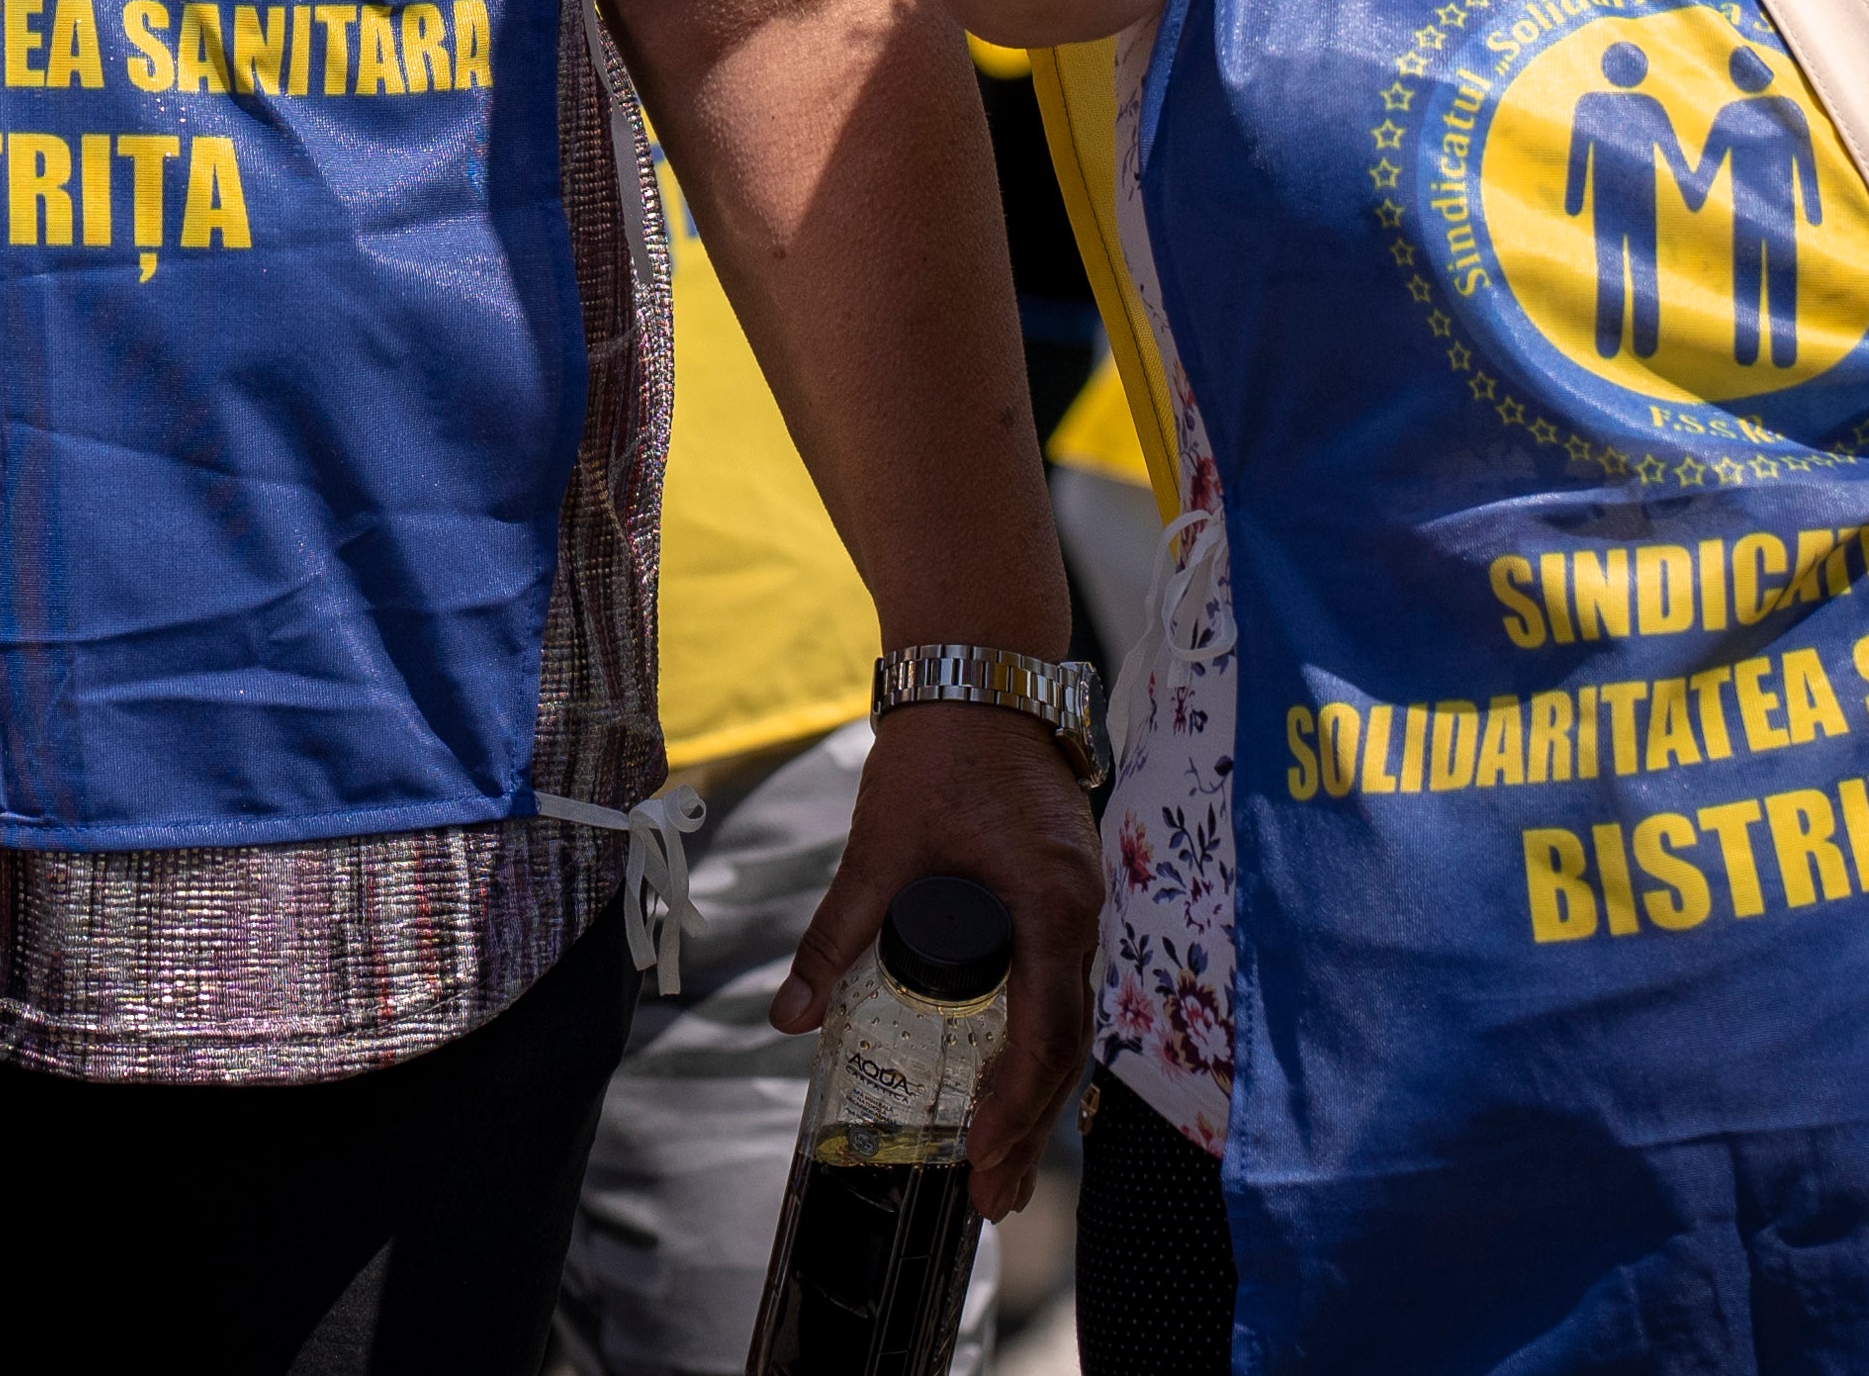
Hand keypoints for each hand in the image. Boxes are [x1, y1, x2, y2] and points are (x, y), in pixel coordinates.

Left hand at [780, 706, 1105, 1220]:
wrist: (978, 669)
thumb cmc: (937, 752)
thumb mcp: (879, 850)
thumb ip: (836, 936)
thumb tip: (787, 1016)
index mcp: (1052, 909)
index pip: (1046, 1036)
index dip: (1016, 1108)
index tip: (983, 1160)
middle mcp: (1081, 914)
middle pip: (1067, 1046)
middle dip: (1029, 1127)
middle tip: (994, 1199)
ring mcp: (1080, 902)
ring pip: (1068, 1020)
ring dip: (1036, 1093)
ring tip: (1003, 1163)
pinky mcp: (1063, 889)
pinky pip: (1062, 985)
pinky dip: (1038, 1041)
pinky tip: (1012, 1077)